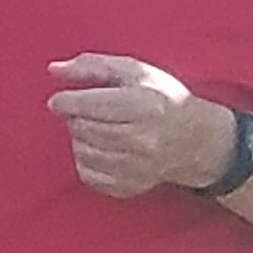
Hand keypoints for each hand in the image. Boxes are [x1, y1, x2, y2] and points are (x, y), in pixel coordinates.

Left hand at [50, 55, 233, 200]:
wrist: (197, 139)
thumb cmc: (162, 100)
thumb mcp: (134, 71)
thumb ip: (92, 66)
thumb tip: (54, 69)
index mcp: (143, 105)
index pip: (85, 105)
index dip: (65, 101)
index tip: (61, 99)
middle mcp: (142, 139)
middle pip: (80, 128)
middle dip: (76, 118)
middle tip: (90, 112)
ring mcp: (137, 166)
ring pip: (81, 151)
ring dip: (81, 138)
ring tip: (100, 129)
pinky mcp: (130, 185)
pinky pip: (88, 175)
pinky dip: (87, 161)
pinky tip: (103, 149)